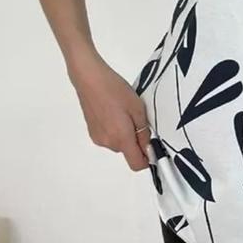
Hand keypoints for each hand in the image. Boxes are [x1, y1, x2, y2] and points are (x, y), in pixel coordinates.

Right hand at [68, 52, 151, 171]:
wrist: (90, 78)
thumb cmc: (115, 90)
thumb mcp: (137, 108)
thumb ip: (144, 131)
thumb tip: (148, 147)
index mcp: (121, 139)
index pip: (136, 164)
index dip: (147, 158)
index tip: (152, 145)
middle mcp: (108, 143)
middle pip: (128, 151)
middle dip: (136, 139)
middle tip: (137, 117)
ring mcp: (98, 138)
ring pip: (118, 143)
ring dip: (125, 133)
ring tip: (124, 111)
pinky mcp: (92, 131)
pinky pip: (109, 136)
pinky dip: (115, 129)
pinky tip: (113, 111)